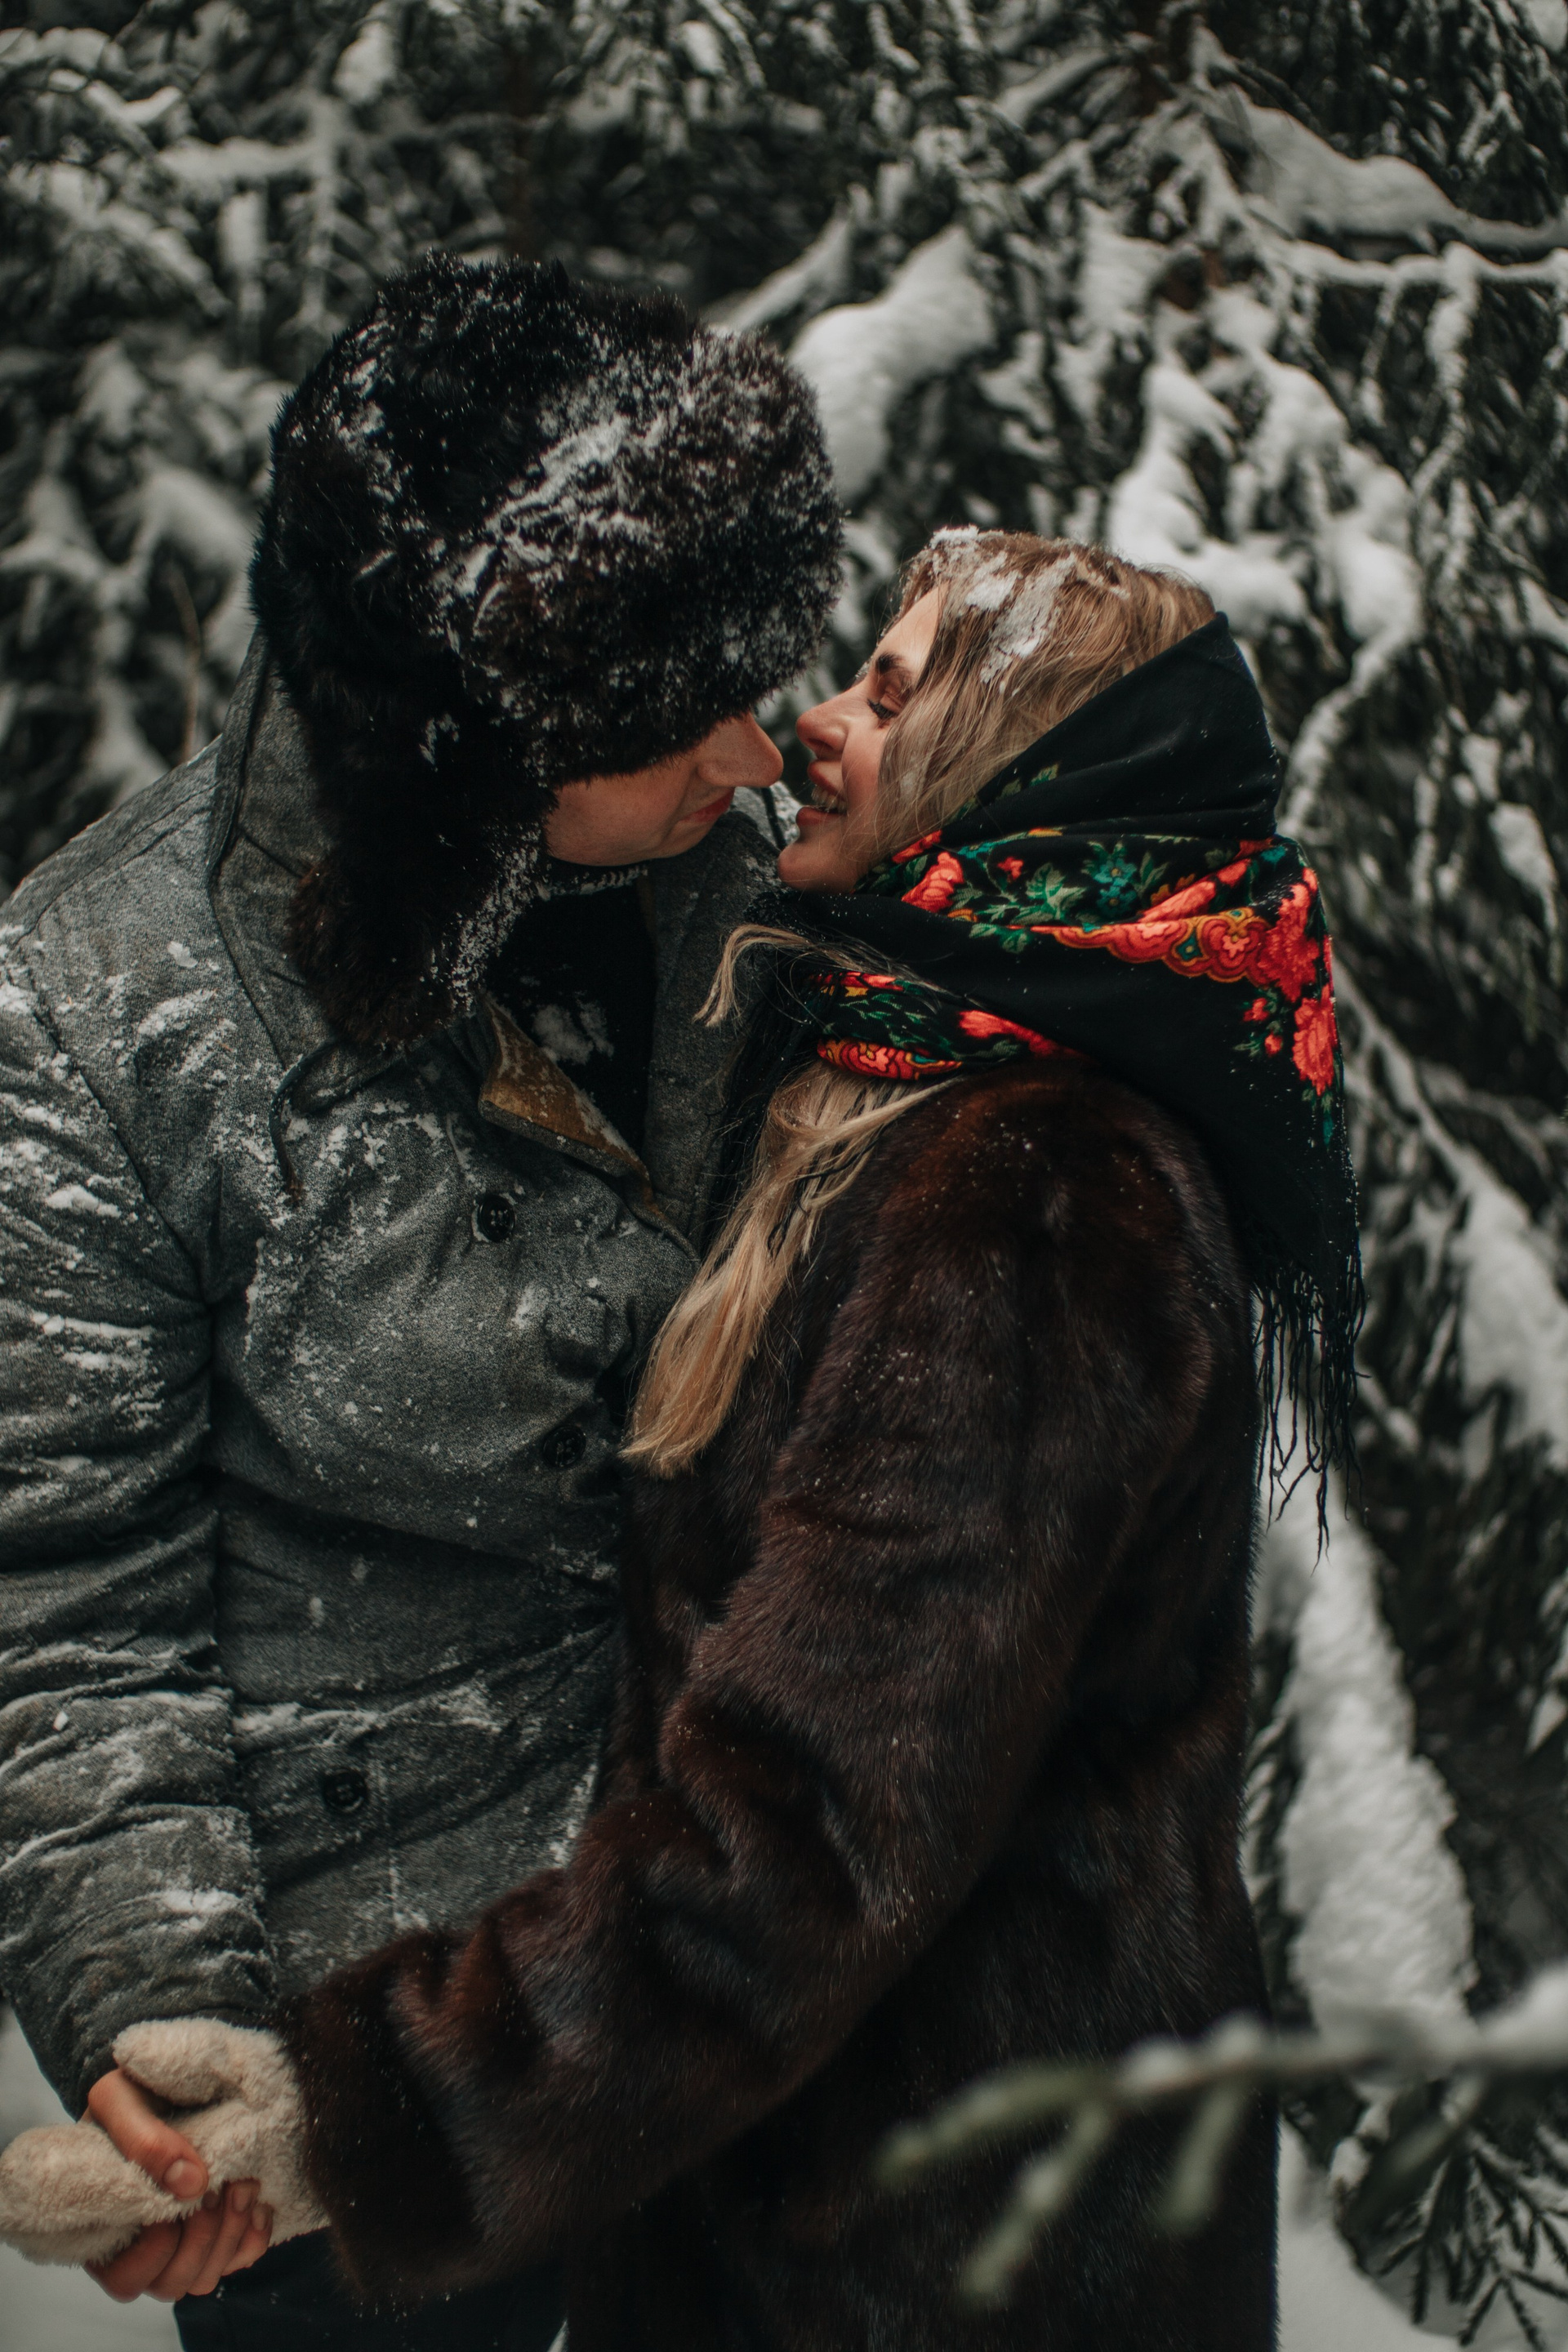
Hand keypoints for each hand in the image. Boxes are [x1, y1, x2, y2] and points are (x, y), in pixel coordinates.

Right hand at [84, 2066, 270, 2299]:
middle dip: (204, 2236)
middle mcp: (140, 2250)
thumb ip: (144, 2138)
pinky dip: (254, 2234)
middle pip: (172, 2283)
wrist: (163, 2081)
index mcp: (106, 2228)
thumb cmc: (131, 2094)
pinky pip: (241, 2258)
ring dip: (231, 2234)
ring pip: (205, 2278)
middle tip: (222, 2184)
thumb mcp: (118, 2099)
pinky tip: (257, 2200)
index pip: (126, 2279)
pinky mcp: (216, 2234)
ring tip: (243, 2183)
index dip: (158, 2244)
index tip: (181, 2195)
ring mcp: (179, 2246)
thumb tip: (189, 2183)